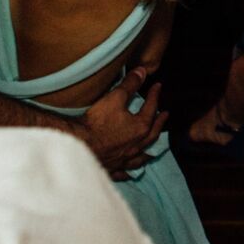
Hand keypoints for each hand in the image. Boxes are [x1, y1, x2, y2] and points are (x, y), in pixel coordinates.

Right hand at [77, 64, 166, 179]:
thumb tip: (143, 71)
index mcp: (140, 128)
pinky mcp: (113, 169)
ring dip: (150, 149)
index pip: (151, 108)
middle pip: (152, 133)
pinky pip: (126, 172)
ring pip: (143, 155)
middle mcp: (136, 146)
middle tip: (164, 115)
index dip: (154, 95)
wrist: (78, 146)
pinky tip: (131, 172)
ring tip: (154, 147)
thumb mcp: (115, 98)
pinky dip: (131, 170)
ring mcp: (125, 160)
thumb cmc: (97, 122)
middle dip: (159, 122)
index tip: (157, 86)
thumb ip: (130, 84)